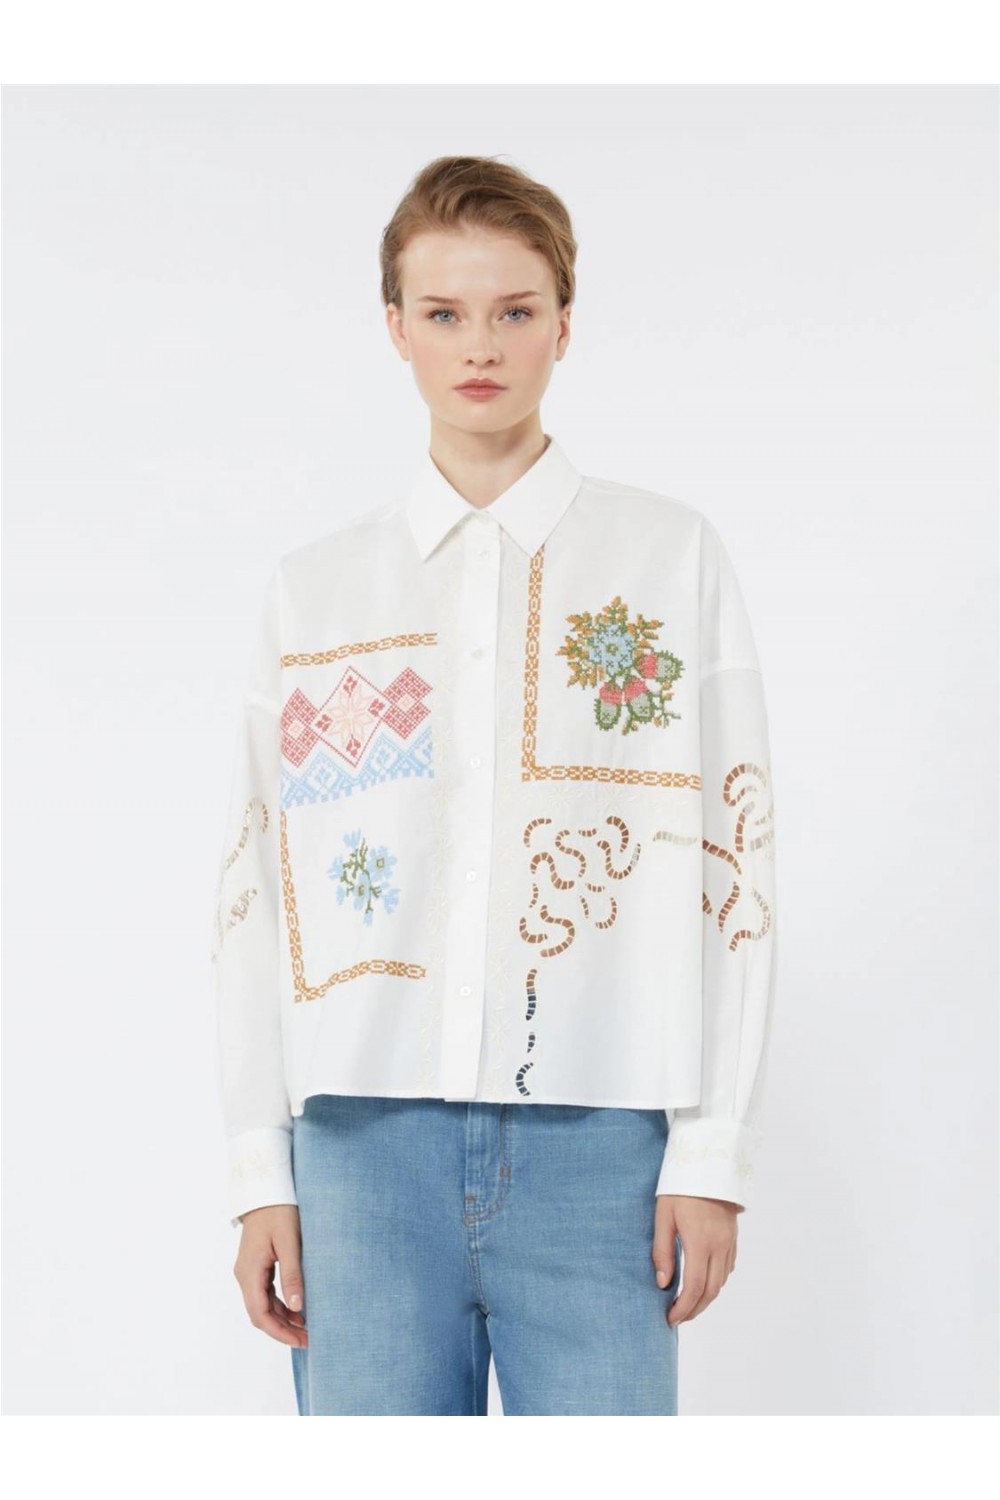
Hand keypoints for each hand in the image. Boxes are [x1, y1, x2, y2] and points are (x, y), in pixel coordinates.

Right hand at [233, 1205, 307, 1346]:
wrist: (266, 1189)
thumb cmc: (278, 1211)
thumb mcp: (289, 1242)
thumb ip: (292, 1275)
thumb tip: (298, 1308)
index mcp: (250, 1271)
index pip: (260, 1314)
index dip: (279, 1332)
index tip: (300, 1341)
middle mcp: (245, 1275)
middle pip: (260, 1314)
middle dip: (282, 1330)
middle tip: (308, 1339)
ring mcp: (249, 1271)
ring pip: (263, 1305)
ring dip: (282, 1319)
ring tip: (306, 1328)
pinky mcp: (256, 1266)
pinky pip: (265, 1293)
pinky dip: (280, 1305)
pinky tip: (297, 1309)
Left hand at [652, 1194, 738, 1324]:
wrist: (707, 1162)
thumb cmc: (680, 1188)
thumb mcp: (664, 1216)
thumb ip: (662, 1251)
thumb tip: (662, 1284)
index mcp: (700, 1242)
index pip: (694, 1287)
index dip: (683, 1308)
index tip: (670, 1318)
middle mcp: (719, 1246)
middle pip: (711, 1291)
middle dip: (694, 1309)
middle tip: (677, 1317)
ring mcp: (729, 1242)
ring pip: (722, 1282)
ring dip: (706, 1298)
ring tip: (688, 1304)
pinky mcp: (733, 1237)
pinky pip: (728, 1268)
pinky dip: (716, 1282)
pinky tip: (704, 1282)